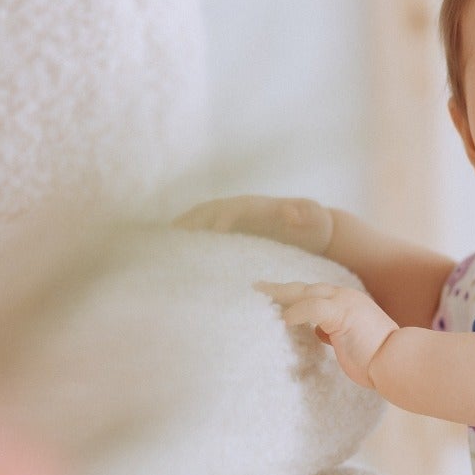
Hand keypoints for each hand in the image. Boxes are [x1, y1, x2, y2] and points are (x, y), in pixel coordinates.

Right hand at [173, 194, 332, 256]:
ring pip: (198, 227)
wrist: (313, 231)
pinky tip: (174, 267)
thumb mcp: (314, 217)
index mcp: (252, 207)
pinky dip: (187, 250)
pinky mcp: (227, 238)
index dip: (212, 222)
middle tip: (164, 248)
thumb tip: (289, 211)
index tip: (201, 238)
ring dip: (179, 240)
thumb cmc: (314, 225)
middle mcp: (235, 212)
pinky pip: (203, 241)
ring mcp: (229, 224)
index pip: (226, 211)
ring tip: (160, 258)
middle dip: (184, 229)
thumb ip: (305, 213)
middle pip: (202, 216)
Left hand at [256, 280, 397, 388]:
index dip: (293, 296)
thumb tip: (319, 333)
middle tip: (257, 287)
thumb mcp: (352, 340)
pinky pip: (312, 307)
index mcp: (347, 303)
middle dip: (279, 289)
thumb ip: (335, 332)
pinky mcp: (342, 314)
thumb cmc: (379, 358)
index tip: (274, 297)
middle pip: (304, 288)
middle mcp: (344, 297)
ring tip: (259, 298)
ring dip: (280, 295)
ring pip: (304, 292)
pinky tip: (284, 320)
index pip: (313, 294)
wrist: (399, 361)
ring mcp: (344, 303)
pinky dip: (296, 312)